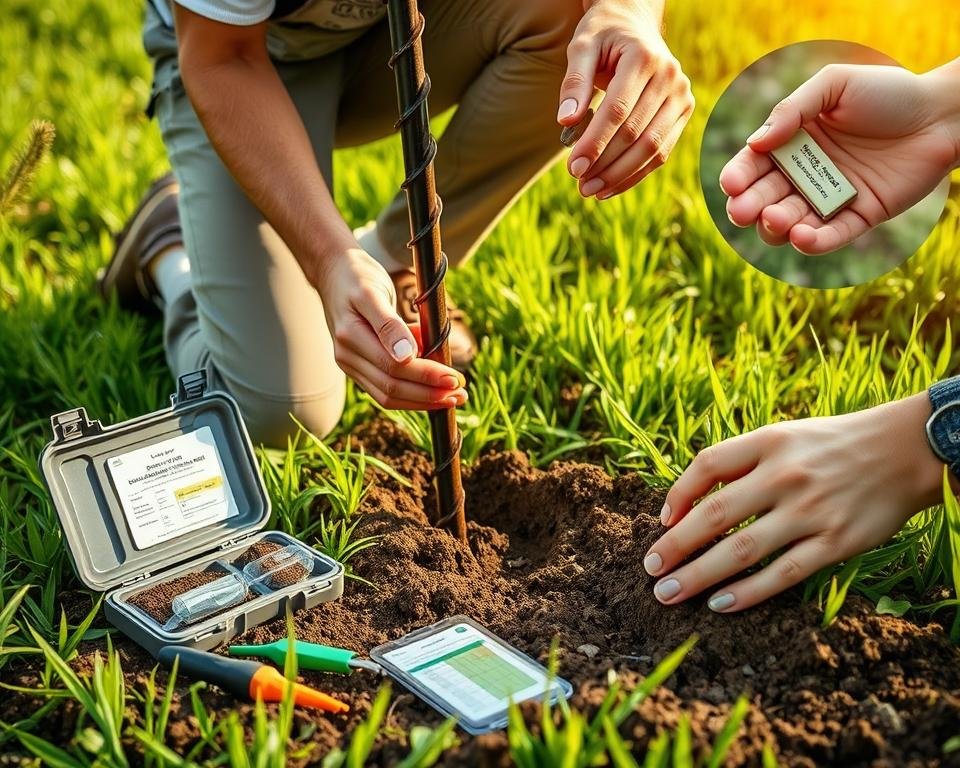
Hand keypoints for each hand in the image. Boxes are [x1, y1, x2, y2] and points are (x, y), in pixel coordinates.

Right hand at [316, 249, 467, 410]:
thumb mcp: (373, 291)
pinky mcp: (358, 367)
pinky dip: (410, 392)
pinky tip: (433, 387)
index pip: (393, 368)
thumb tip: (407, 356)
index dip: (426, 376)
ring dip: (422, 400)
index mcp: (350, 337)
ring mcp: (350, 364)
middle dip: (429, 394)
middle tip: (461, 393)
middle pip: (391, 388)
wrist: (333, 272)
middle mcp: (347, 356)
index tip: (455, 377)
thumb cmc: (356, 277)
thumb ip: (389, 324)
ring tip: (452, 397)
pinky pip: (384, 389)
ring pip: (388, 395)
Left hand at [558, 0, 693, 198]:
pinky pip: (661, 152)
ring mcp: (681, 96)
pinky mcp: (683, 112)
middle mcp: (670, 77)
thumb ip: (574, 82)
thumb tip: (566, 121)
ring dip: (620, 175)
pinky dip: (635, 174)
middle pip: (636, 133)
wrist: (634, 25)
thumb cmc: (603, 35)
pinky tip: (609, 187)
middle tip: (579, 184)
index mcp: (644, 57)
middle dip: (605, 163)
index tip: (573, 167)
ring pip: (652, 148)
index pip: (618, 110)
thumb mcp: (582, 46)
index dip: (595, 142)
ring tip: (590, 191)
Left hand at [643, 393, 946, 612]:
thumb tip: (686, 504)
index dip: (678, 495)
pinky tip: (720, 604)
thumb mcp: (781, 436)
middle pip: (715, 515)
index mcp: (767, 442)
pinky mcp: (836, 543)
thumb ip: (738, 462)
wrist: (903, 451)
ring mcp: (810, 512)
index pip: (707, 466)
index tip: (661, 523)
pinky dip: (748, 592)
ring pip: (742, 550)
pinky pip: (783, 573)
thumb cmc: (828, 446)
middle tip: (651, 570)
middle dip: (676, 546)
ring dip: (699, 576)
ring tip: (669, 593)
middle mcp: (785, 475)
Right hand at [721, 61, 959, 254]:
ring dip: (777, 226)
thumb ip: (792, 109)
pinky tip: (803, 238)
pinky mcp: (859, 216)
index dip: (739, 177)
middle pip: (765, 198)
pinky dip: (814, 243)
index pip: (754, 165)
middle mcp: (807, 173)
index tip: (731, 184)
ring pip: (791, 222)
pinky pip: (831, 237)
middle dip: (749, 207)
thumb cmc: (888, 92)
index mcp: (794, 143)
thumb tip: (756, 143)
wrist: (943, 113)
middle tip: (744, 211)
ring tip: (778, 220)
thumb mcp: (835, 85)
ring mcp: (831, 198)